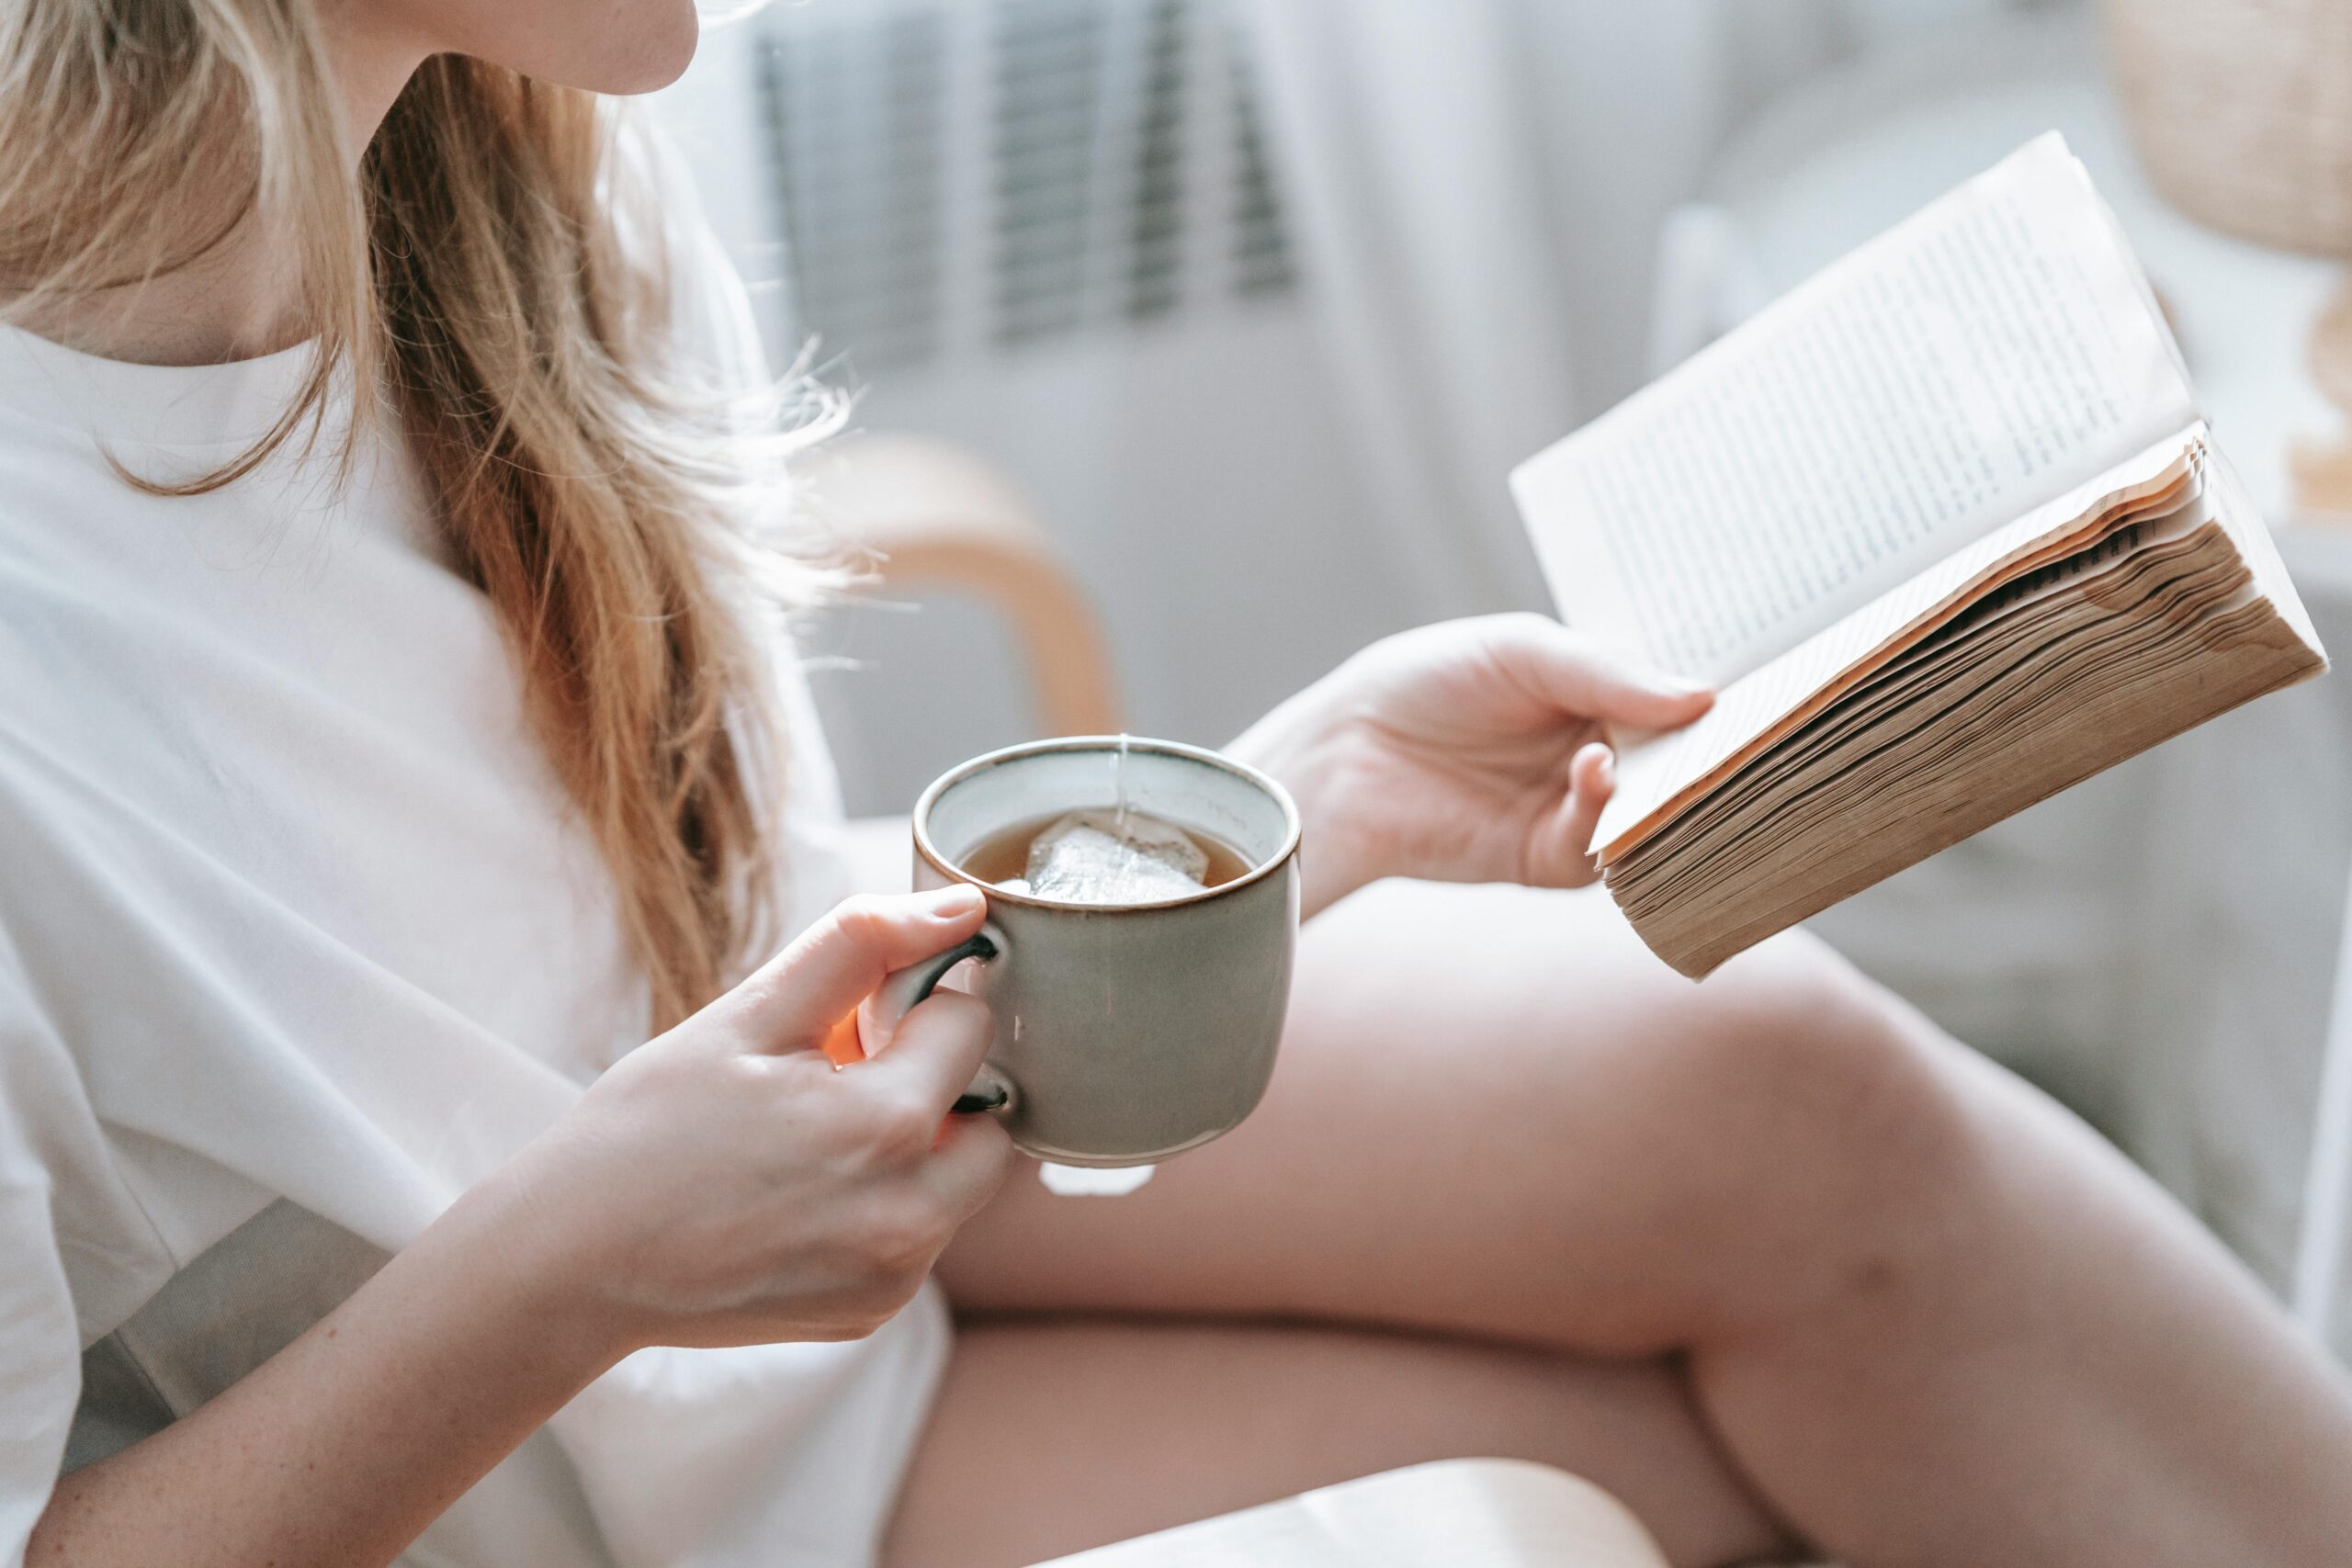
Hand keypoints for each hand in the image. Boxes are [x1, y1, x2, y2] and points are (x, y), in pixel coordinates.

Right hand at [484, 885, 1012, 1354]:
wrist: (570, 1261)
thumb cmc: (647, 1128)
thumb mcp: (749, 1015)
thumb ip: (861, 946)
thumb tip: (962, 907)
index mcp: (884, 1128)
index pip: (969, 1027)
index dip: (913, 1008)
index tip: (848, 1021)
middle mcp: (908, 1215)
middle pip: (988, 1116)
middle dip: (932, 1084)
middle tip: (837, 1079)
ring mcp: (892, 1277)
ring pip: (959, 1180)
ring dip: (914, 1147)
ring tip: (810, 1140)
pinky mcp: (871, 1312)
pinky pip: (919, 1236)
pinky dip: (885, 1205)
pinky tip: (801, 1195)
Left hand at [1230, 613, 1711, 913]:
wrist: (1344, 749)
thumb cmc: (1427, 681)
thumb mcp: (1521, 649)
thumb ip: (1608, 672)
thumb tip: (1703, 698)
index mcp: (1604, 697)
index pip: (1683, 703)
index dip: (1722, 700)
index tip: (1773, 688)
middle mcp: (1602, 754)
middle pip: (1681, 765)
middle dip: (1712, 754)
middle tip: (1750, 733)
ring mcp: (1575, 811)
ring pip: (1650, 816)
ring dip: (1663, 790)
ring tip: (1663, 751)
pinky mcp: (1544, 859)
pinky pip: (1597, 853)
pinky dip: (1605, 816)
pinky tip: (1595, 771)